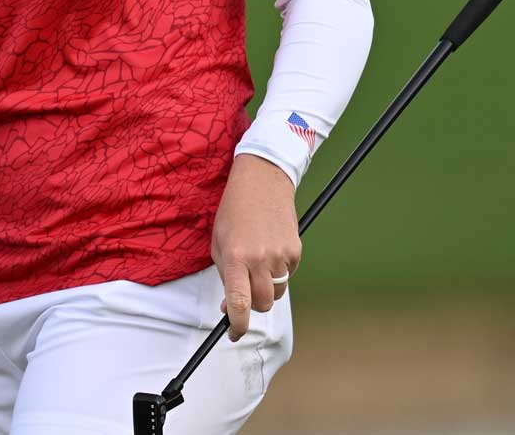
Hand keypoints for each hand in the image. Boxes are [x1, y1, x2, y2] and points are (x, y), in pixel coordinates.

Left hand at [212, 154, 300, 341]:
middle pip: (263, 304)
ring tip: (256, 263)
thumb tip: (229, 308)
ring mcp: (281, 255)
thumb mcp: (218, 243)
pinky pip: (288, 275)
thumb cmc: (234, 213)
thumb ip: (225, 276)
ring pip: (277, 293)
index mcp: (235, 257)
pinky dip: (278, 272)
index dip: (237, 325)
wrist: (262, 181)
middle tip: (245, 292)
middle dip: (253, 305)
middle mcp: (260, 259)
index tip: (234, 333)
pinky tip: (269, 250)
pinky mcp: (296, 250)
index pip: (239, 302)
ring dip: (266, 288)